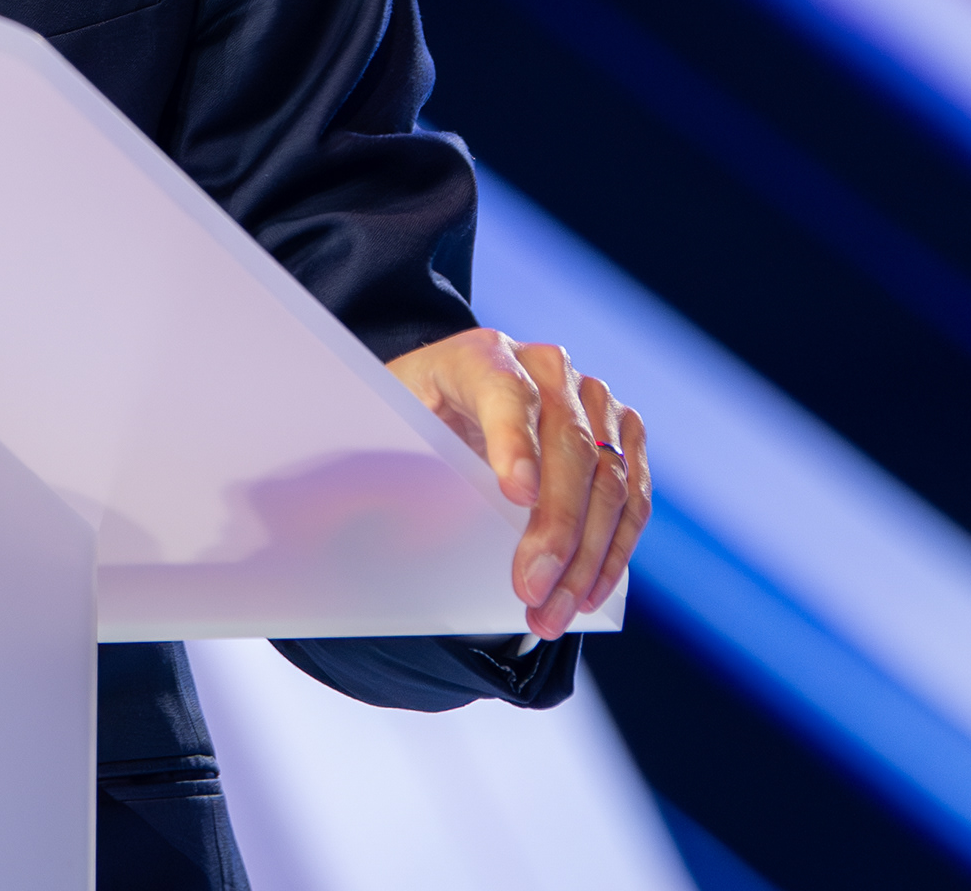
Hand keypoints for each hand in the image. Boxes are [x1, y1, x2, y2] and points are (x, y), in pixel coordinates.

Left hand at [385, 327, 646, 640]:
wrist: (454, 399)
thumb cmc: (414, 421)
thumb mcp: (384, 427)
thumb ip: (375, 465)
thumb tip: (338, 525)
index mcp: (480, 355)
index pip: (505, 392)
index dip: (513, 443)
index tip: (515, 496)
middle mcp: (548, 368)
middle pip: (568, 447)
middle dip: (554, 529)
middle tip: (529, 592)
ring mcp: (593, 400)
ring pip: (609, 481)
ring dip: (586, 558)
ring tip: (551, 614)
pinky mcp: (622, 435)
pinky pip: (632, 499)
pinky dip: (612, 552)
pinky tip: (586, 594)